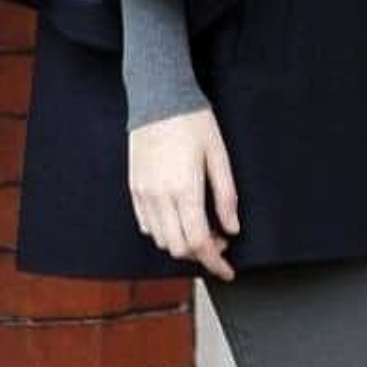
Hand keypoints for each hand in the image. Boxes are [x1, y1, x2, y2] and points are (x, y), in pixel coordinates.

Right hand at [128, 105, 240, 280]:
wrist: (157, 96)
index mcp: (184, 190)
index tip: (227, 270)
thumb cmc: (192, 120)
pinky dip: (164, 231)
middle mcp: (159, 197)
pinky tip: (180, 216)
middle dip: (201, 253)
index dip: (215, 263)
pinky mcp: (134, 188)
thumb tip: (232, 228)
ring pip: (161, 240)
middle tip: (220, 240)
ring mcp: (143, 194)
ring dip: (182, 242)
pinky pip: (146, 224)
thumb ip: (226, 195)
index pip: (198, 243)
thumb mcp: (219, 154)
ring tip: (202, 225)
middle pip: (178, 248)